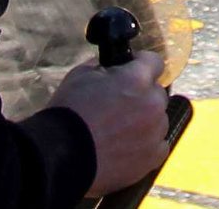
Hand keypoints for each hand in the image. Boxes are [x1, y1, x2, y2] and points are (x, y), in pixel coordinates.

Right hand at [45, 53, 172, 197]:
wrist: (60, 156)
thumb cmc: (69, 113)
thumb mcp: (81, 76)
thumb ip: (105, 68)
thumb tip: (114, 67)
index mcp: (137, 80)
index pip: (154, 62)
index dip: (141, 64)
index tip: (132, 70)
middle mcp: (152, 104)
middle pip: (156, 93)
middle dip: (141, 95)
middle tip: (119, 106)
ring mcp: (155, 132)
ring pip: (158, 120)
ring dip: (144, 121)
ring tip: (118, 131)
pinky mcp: (153, 157)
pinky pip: (157, 145)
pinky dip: (145, 144)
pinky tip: (125, 146)